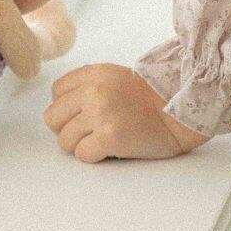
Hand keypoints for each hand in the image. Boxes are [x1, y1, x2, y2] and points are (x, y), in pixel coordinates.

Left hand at [44, 63, 208, 162]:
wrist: (178, 113)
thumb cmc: (150, 99)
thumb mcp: (114, 77)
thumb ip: (88, 86)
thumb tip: (63, 110)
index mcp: (94, 74)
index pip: (56, 92)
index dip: (66, 108)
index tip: (82, 114)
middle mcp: (93, 91)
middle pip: (53, 118)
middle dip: (67, 129)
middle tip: (89, 132)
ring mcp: (100, 114)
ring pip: (65, 140)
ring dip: (81, 145)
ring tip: (102, 140)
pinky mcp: (109, 137)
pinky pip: (82, 155)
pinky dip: (94, 156)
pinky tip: (110, 149)